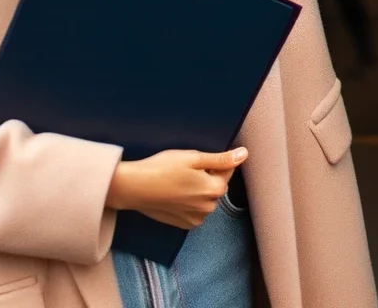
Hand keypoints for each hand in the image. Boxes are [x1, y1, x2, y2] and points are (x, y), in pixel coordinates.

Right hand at [105, 147, 245, 229]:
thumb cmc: (161, 169)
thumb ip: (221, 158)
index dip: (214, 162)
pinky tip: (174, 193)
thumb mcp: (193, 157)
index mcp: (214, 189)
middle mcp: (209, 207)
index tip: (198, 159)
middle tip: (185, 169)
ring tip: (178, 181)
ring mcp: (196, 218)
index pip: (227, 170)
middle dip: (207, 176)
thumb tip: (244, 154)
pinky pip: (195, 210)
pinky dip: (189, 201)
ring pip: (205, 198)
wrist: (134, 188)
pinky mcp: (184, 224)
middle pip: (216, 186)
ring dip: (198, 190)